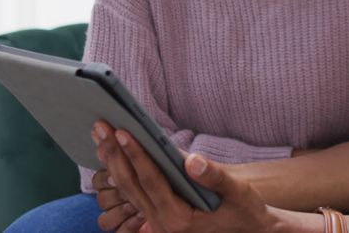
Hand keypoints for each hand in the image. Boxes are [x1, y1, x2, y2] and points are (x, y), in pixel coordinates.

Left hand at [93, 121, 279, 232]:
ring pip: (127, 190)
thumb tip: (191, 160)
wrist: (248, 231)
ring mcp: (157, 223)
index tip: (122, 132)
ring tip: (100, 134)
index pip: (151, 181)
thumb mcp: (239, 193)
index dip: (136, 155)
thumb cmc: (245, 210)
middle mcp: (162, 224)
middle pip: (130, 185)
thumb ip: (215, 177)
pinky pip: (133, 193)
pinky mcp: (157, 217)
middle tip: (101, 125)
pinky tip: (113, 152)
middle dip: (114, 154)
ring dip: (112, 161)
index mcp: (179, 219)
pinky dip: (121, 171)